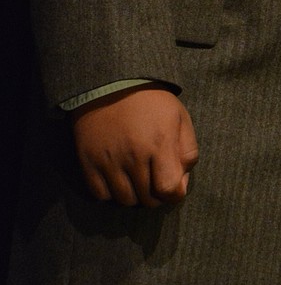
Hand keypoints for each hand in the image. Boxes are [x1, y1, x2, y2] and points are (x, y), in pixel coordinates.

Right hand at [72, 86, 198, 207]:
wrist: (109, 83)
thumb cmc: (151, 101)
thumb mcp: (179, 118)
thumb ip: (187, 152)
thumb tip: (181, 185)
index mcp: (160, 143)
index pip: (169, 190)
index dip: (174, 193)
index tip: (172, 185)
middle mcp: (134, 156)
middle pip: (148, 200)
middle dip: (157, 195)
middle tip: (154, 179)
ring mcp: (109, 161)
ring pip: (125, 201)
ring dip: (135, 195)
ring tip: (137, 178)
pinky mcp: (88, 162)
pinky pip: (101, 195)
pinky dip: (111, 192)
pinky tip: (118, 177)